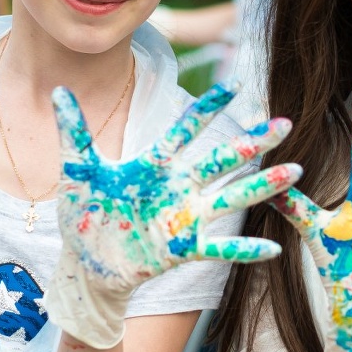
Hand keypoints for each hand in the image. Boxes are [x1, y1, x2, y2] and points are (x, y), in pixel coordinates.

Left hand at [45, 80, 300, 349]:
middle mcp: (177, 187)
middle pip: (221, 159)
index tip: (234, 85)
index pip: (185, 130)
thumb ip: (74, 132)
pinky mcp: (181, 248)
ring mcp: (183, 218)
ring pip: (230, 197)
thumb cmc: (84, 216)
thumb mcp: (77, 172)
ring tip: (293, 172)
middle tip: (284, 125)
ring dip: (261, 186)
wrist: (84, 266)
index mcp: (154, 165)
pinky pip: (219, 249)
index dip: (208, 108)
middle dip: (252, 142)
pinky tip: (273, 249)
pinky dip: (245, 250)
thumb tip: (58, 91)